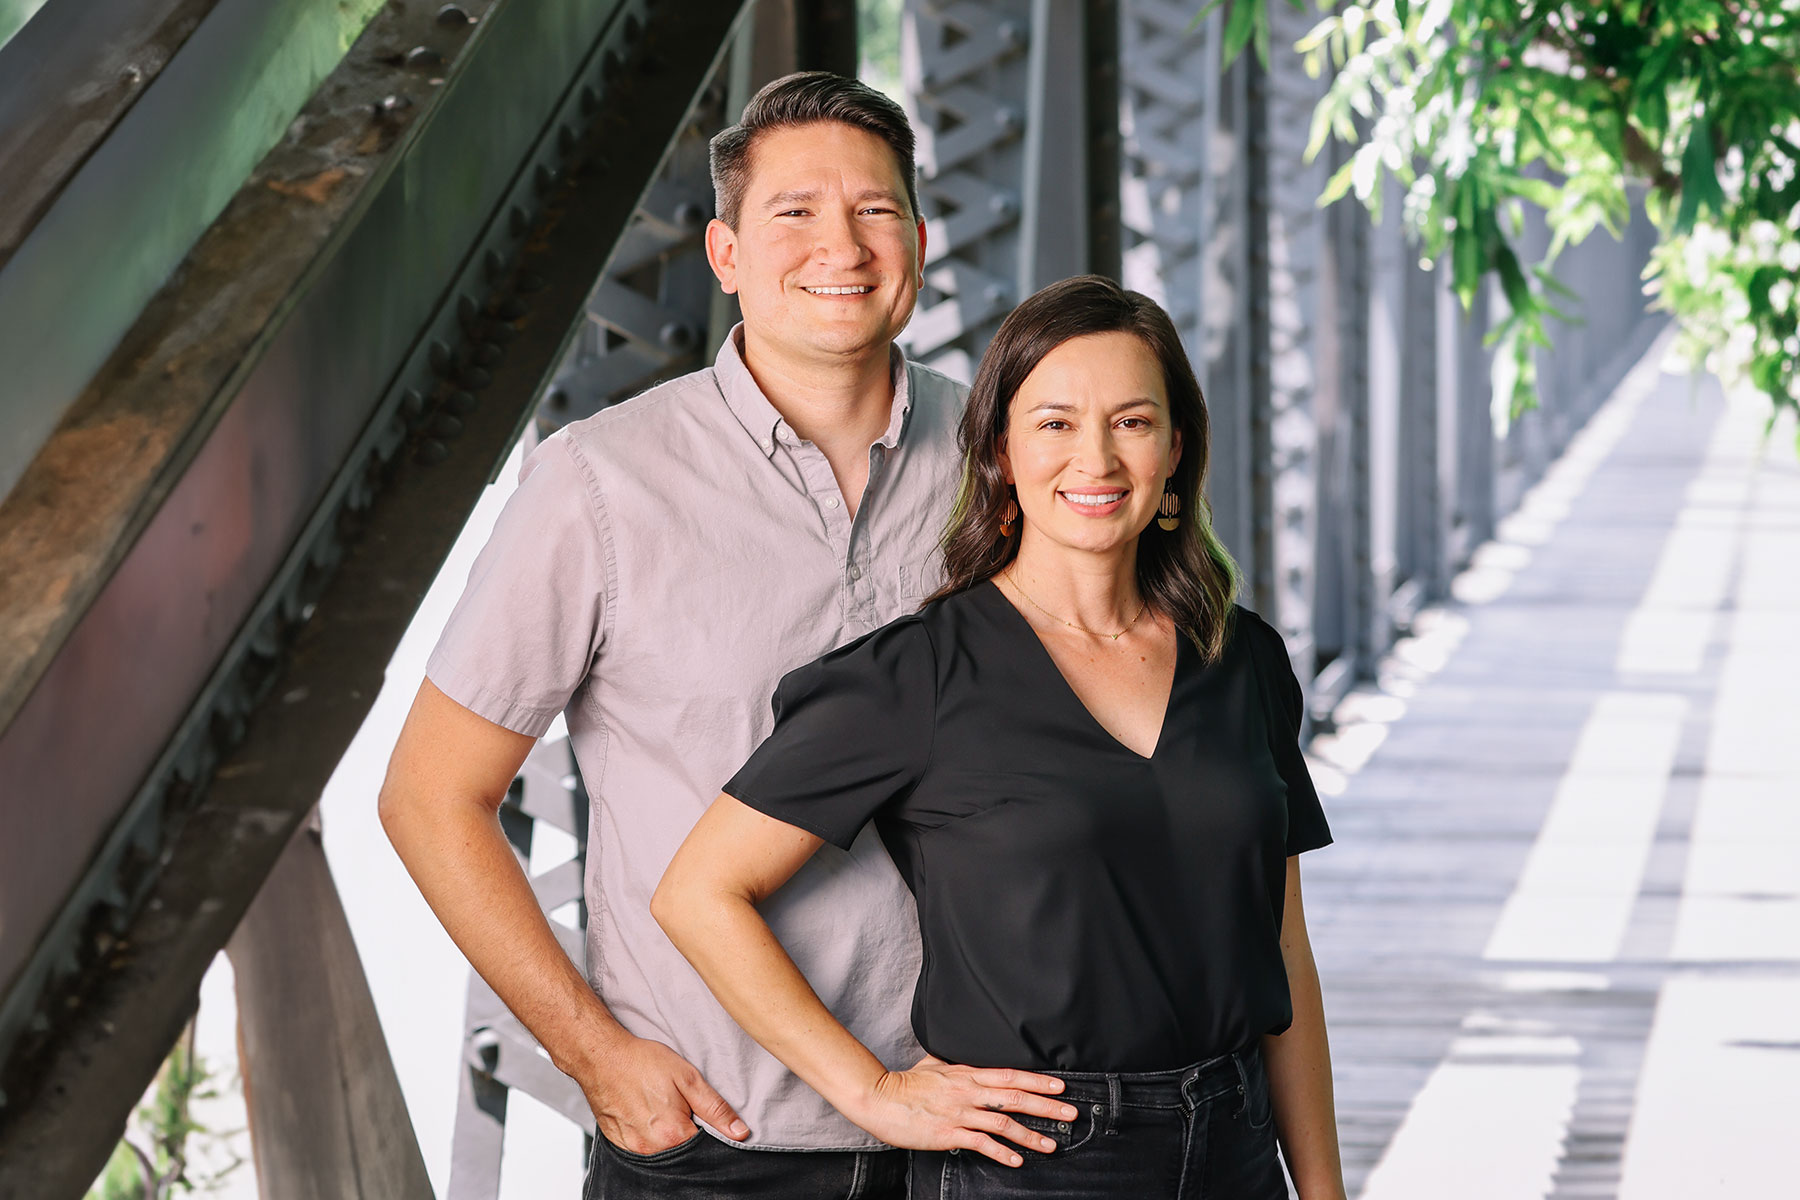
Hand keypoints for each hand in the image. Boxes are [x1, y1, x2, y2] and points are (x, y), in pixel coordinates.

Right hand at [577, 1034, 748, 1154]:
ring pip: (663, 1153)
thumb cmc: (643, 1062)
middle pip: (684, 1153)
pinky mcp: (620, 1145)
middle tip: (678, 1107)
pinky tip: (646, 1116)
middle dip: (688, 1135)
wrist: (602, 1057)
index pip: (706, 1149)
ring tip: (661, 1110)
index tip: (702, 1116)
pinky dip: (650, 1137)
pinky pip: (643, 1149)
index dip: (710, 1133)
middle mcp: (652, 1149)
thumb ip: (715, 1108)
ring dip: (668, 1137)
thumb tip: (740, 1132)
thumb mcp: (687, 1078)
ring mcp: (633, 1149)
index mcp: (673, 1134)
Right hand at [844, 1054, 1078, 1167]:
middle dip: (1046, 1105)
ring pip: (1003, 1122)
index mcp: (967, 1074)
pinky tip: (1016, 1160)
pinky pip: (981, 1143)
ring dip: (1030, 1134)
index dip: (1038, 1080)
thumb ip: (951, 1065)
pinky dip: (1001, 1152)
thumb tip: (959, 1061)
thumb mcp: (932, 1066)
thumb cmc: (904, 1084)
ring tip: (1051, 1144)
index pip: (1010, 1075)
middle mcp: (968, 1091)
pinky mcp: (949, 1132)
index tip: (1061, 1086)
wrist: (879, 1098)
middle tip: (1070, 1113)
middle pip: (1015, 1096)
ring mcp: (959, 1112)